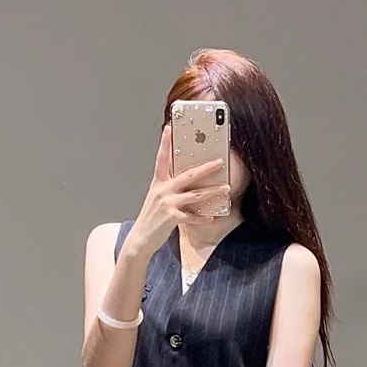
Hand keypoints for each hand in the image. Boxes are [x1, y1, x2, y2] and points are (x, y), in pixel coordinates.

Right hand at [126, 124, 230, 258]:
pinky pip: (192, 216)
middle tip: (219, 161)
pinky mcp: (172, 218)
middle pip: (188, 175)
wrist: (141, 239)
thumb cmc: (151, 219)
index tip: (169, 127)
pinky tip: (211, 217)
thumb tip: (188, 183)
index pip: (161, 159)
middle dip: (206, 167)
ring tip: (226, 188)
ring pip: (195, 195)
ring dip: (212, 191)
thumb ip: (169, 188)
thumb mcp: (157, 199)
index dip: (165, 143)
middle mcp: (163, 190)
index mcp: (158, 183)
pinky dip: (202, 217)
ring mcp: (167, 204)